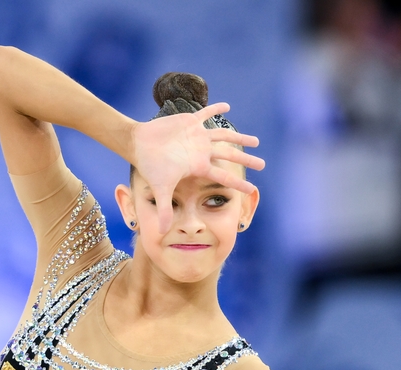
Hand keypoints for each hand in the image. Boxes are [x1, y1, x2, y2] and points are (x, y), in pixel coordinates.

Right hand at [130, 102, 264, 232]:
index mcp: (199, 166)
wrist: (138, 145)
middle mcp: (202, 152)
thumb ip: (164, 209)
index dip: (238, 182)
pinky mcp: (189, 122)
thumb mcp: (160, 189)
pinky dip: (216, 109)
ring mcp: (197, 137)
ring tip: (255, 141)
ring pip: (224, 135)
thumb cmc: (151, 167)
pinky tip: (227, 106)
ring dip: (239, 137)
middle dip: (247, 159)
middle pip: (230, 155)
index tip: (252, 188)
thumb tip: (162, 233)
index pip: (223, 176)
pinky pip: (206, 114)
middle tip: (262, 164)